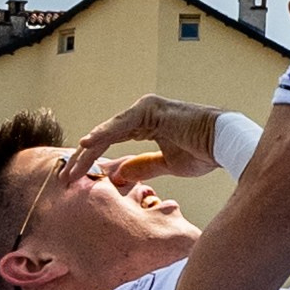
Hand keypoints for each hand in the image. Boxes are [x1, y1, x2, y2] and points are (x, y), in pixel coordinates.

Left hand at [62, 95, 221, 188]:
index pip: (111, 143)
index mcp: (146, 124)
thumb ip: (142, 167)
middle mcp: (142, 114)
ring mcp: (145, 109)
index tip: (76, 180)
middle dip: (83, 158)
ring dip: (87, 152)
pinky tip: (85, 144)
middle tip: (65, 179)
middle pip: (105, 137)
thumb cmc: (202, 152)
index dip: (92, 161)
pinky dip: (102, 134)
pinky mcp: (149, 109)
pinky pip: (120, 125)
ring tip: (70, 169)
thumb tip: (119, 175)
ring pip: (108, 132)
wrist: (224, 143)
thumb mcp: (166, 164)